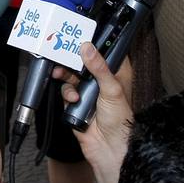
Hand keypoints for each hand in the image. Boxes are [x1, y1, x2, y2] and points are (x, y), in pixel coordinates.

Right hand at [60, 42, 132, 182]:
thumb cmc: (121, 121)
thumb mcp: (112, 89)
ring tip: (61, 74)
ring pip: (72, 74)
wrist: (109, 149)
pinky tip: (73, 100)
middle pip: (83, 61)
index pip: (106, 51)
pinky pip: (66, 91)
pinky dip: (67, 93)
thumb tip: (87, 48)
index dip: (95, 42)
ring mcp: (88, 91)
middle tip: (63, 52)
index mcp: (116, 74)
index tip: (83, 33)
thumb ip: (98, 67)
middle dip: (72, 58)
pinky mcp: (76, 102)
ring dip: (66, 74)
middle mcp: (102, 80)